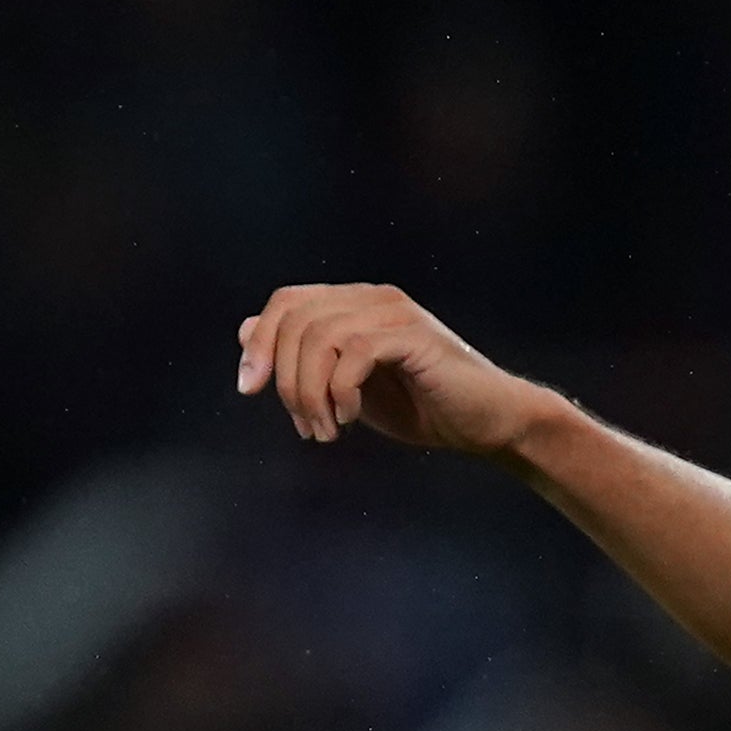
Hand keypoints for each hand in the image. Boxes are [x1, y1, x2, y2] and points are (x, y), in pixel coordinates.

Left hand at [234, 282, 566, 456]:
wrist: (484, 422)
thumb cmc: (418, 405)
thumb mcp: (343, 387)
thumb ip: (302, 360)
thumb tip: (246, 330)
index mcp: (353, 305)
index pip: (286, 302)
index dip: (259, 343)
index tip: (249, 390)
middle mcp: (372, 299)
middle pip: (296, 319)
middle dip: (284, 379)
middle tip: (304, 427)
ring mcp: (394, 313)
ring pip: (320, 336)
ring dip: (311, 394)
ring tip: (326, 431)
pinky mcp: (414, 336)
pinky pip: (354, 353)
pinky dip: (340, 392)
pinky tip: (348, 419)